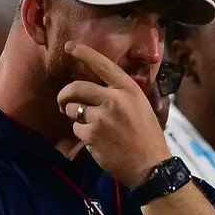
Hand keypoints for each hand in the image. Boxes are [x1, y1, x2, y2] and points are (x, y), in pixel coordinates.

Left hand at [56, 43, 175, 188]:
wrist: (151, 167)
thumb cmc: (148, 138)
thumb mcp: (142, 108)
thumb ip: (122, 95)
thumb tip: (97, 87)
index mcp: (129, 91)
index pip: (103, 66)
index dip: (85, 54)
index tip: (71, 47)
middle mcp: (114, 100)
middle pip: (76, 87)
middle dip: (65, 95)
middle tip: (63, 102)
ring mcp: (102, 117)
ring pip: (73, 108)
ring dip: (74, 116)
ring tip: (88, 125)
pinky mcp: (92, 134)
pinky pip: (76, 128)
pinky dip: (82, 134)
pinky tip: (96, 140)